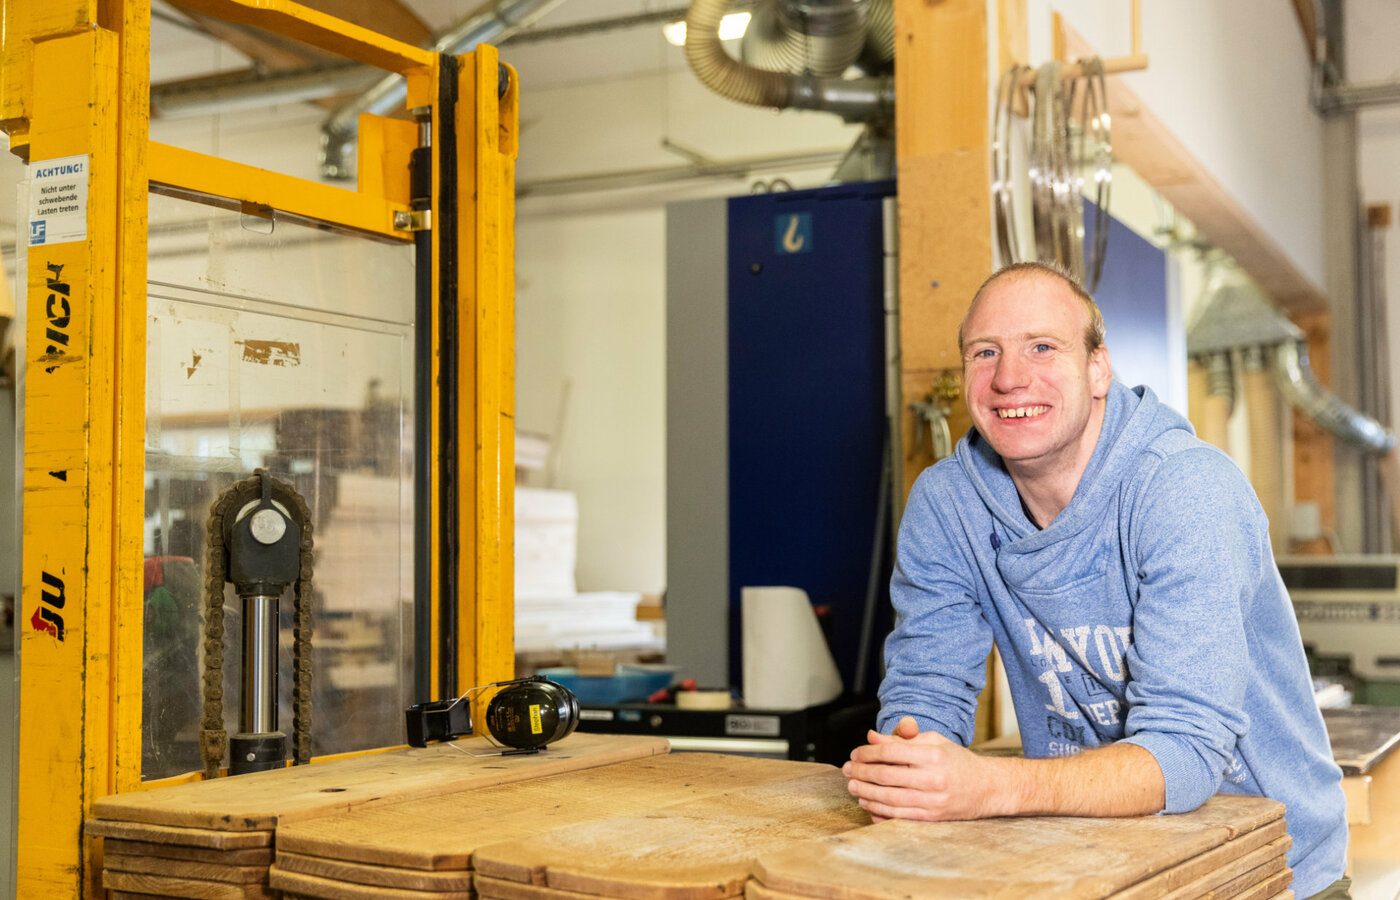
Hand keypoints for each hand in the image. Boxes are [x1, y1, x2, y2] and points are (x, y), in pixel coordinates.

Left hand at [843, 716, 1015, 821]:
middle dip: (861, 772)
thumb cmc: (957, 761)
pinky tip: (867, 804)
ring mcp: (933, 800)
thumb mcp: (934, 742)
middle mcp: (933, 778)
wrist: (987, 787)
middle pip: (886, 775)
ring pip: (889, 798)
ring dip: (865, 793)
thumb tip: (871, 737)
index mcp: (933, 755)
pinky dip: (879, 810)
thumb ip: (903, 740)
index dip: (867, 753)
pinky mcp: (932, 817)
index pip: (890, 752)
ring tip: (853, 787)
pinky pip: (899, 815)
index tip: (855, 753)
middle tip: (847, 770)